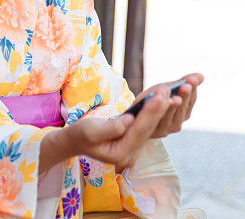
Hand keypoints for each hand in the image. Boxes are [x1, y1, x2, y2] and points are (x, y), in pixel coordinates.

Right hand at [39, 89, 172, 172]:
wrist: (76, 141)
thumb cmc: (80, 134)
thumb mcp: (90, 130)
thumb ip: (110, 128)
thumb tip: (129, 119)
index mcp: (120, 153)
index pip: (138, 130)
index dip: (150, 112)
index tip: (160, 96)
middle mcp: (130, 154)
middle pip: (148, 129)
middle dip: (159, 108)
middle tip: (168, 90)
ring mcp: (133, 149)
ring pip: (150, 127)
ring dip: (160, 109)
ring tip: (168, 92)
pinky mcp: (134, 141)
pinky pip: (146, 125)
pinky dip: (154, 112)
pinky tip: (162, 100)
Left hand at [130, 73, 203, 137]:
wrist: (133, 115)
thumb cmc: (152, 99)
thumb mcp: (166, 88)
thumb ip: (183, 82)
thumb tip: (201, 76)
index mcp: (184, 111)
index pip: (191, 100)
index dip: (192, 90)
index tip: (193, 79)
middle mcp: (177, 123)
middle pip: (183, 109)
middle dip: (184, 96)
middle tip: (185, 85)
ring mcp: (166, 129)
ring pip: (171, 116)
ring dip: (172, 105)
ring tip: (174, 94)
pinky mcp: (153, 132)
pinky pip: (157, 121)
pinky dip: (158, 112)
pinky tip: (159, 102)